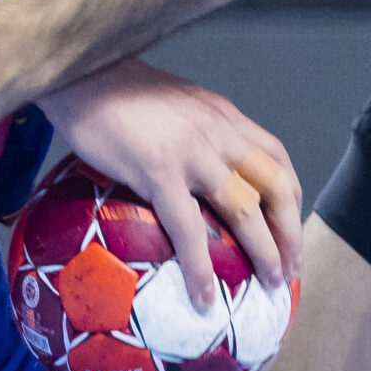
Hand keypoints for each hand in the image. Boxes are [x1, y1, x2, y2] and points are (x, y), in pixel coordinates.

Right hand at [36, 59, 301, 308]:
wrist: (79, 75)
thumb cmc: (115, 92)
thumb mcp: (173, 104)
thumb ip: (194, 131)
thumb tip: (199, 170)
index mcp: (222, 114)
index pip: (275, 155)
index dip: (290, 194)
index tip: (289, 226)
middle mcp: (218, 130)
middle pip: (275, 184)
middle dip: (290, 230)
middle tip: (291, 267)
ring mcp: (192, 151)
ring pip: (244, 209)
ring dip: (264, 252)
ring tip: (267, 285)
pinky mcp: (160, 170)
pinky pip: (189, 230)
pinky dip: (201, 269)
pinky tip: (204, 296)